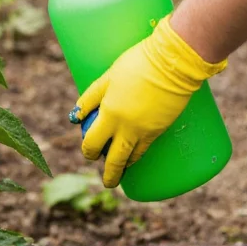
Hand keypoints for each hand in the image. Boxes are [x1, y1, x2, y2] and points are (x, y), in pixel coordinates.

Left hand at [70, 15, 227, 187]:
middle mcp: (126, 128)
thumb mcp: (107, 78)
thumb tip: (75, 116)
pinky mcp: (161, 129)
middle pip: (114, 159)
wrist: (171, 65)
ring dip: (125, 166)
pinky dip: (139, 155)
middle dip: (109, 173)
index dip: (88, 150)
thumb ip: (90, 98)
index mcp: (110, 114)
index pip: (93, 142)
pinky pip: (146, 149)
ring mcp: (145, 131)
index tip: (88, 153)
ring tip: (120, 170)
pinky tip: (136, 155)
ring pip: (132, 157)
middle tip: (107, 180)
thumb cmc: (136, 65)